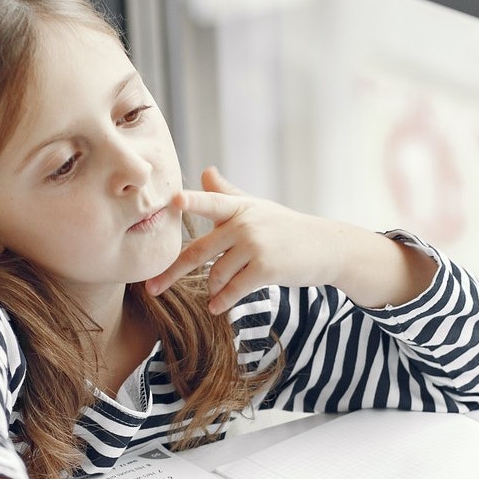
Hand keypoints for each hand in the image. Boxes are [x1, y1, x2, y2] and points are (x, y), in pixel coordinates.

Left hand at [145, 167, 345, 313]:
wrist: (326, 247)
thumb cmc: (285, 228)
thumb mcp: (256, 207)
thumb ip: (227, 193)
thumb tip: (205, 171)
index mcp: (239, 207)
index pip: (211, 201)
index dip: (192, 200)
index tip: (173, 200)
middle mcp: (244, 223)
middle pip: (199, 250)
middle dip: (172, 272)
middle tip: (152, 288)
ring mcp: (255, 245)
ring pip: (216, 275)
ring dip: (212, 290)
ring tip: (214, 295)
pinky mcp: (265, 267)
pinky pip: (233, 289)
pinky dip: (222, 301)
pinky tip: (216, 308)